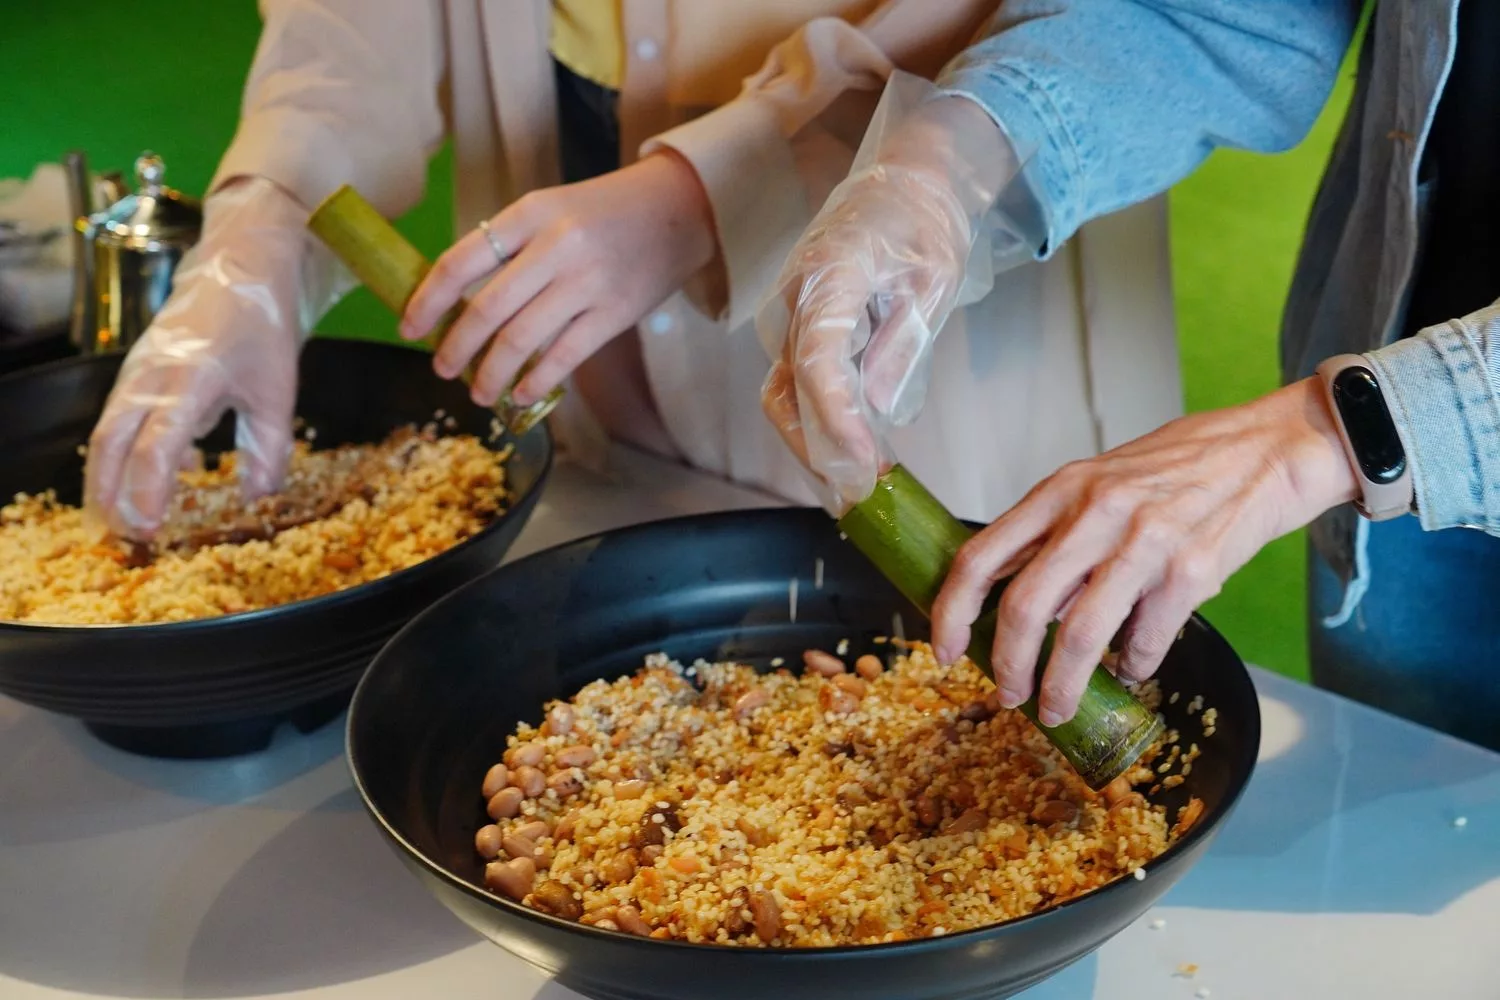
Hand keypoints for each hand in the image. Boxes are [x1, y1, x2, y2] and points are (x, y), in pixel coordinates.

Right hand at [84, 178, 335, 539]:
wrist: (242, 265)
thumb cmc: (261, 325)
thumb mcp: (277, 390)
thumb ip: (269, 447)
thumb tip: (258, 499)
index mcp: (188, 379)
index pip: (155, 445)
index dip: (148, 491)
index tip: (151, 527)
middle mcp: (151, 375)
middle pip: (111, 444)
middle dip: (109, 494)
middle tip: (123, 538)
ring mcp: (138, 372)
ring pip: (108, 433)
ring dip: (109, 478)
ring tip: (122, 522)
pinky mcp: (138, 374)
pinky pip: (121, 420)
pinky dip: (126, 454)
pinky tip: (157, 480)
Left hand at [400, 150, 715, 406]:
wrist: (680, 208)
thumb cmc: (605, 212)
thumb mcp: (551, 210)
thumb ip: (511, 247)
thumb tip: (458, 302)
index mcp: (530, 213)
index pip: (461, 262)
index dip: (428, 300)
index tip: (408, 327)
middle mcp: (556, 247)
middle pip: (486, 310)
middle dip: (455, 348)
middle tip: (441, 368)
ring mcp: (587, 282)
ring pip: (520, 340)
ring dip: (491, 375)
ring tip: (477, 393)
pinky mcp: (615, 313)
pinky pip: (564, 356)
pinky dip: (535, 381)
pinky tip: (520, 394)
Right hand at [758, 95, 1016, 512]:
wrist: (905, 182)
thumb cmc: (925, 222)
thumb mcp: (933, 279)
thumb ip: (902, 343)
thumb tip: (877, 407)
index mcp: (828, 276)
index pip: (818, 363)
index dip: (837, 421)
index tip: (865, 463)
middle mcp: (794, 299)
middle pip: (785, 392)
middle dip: (817, 451)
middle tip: (860, 498)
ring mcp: (790, 316)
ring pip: (783, 397)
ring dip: (814, 446)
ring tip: (858, 489)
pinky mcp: (798, 329)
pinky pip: (797, 386)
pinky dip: (819, 425)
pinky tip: (852, 456)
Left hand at [930, 378, 1359, 724]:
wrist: (1265, 452)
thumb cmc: (1177, 469)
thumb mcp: (1100, 484)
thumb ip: (1058, 537)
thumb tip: (1022, 610)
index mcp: (1061, 490)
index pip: (981, 555)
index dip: (951, 611)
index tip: (944, 649)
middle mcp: (1095, 513)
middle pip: (1024, 607)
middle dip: (1007, 665)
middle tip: (1007, 696)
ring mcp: (1143, 542)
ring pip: (1080, 635)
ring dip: (1062, 686)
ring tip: (1056, 708)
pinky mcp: (1190, 571)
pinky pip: (1144, 642)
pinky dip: (1133, 667)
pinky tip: (1132, 670)